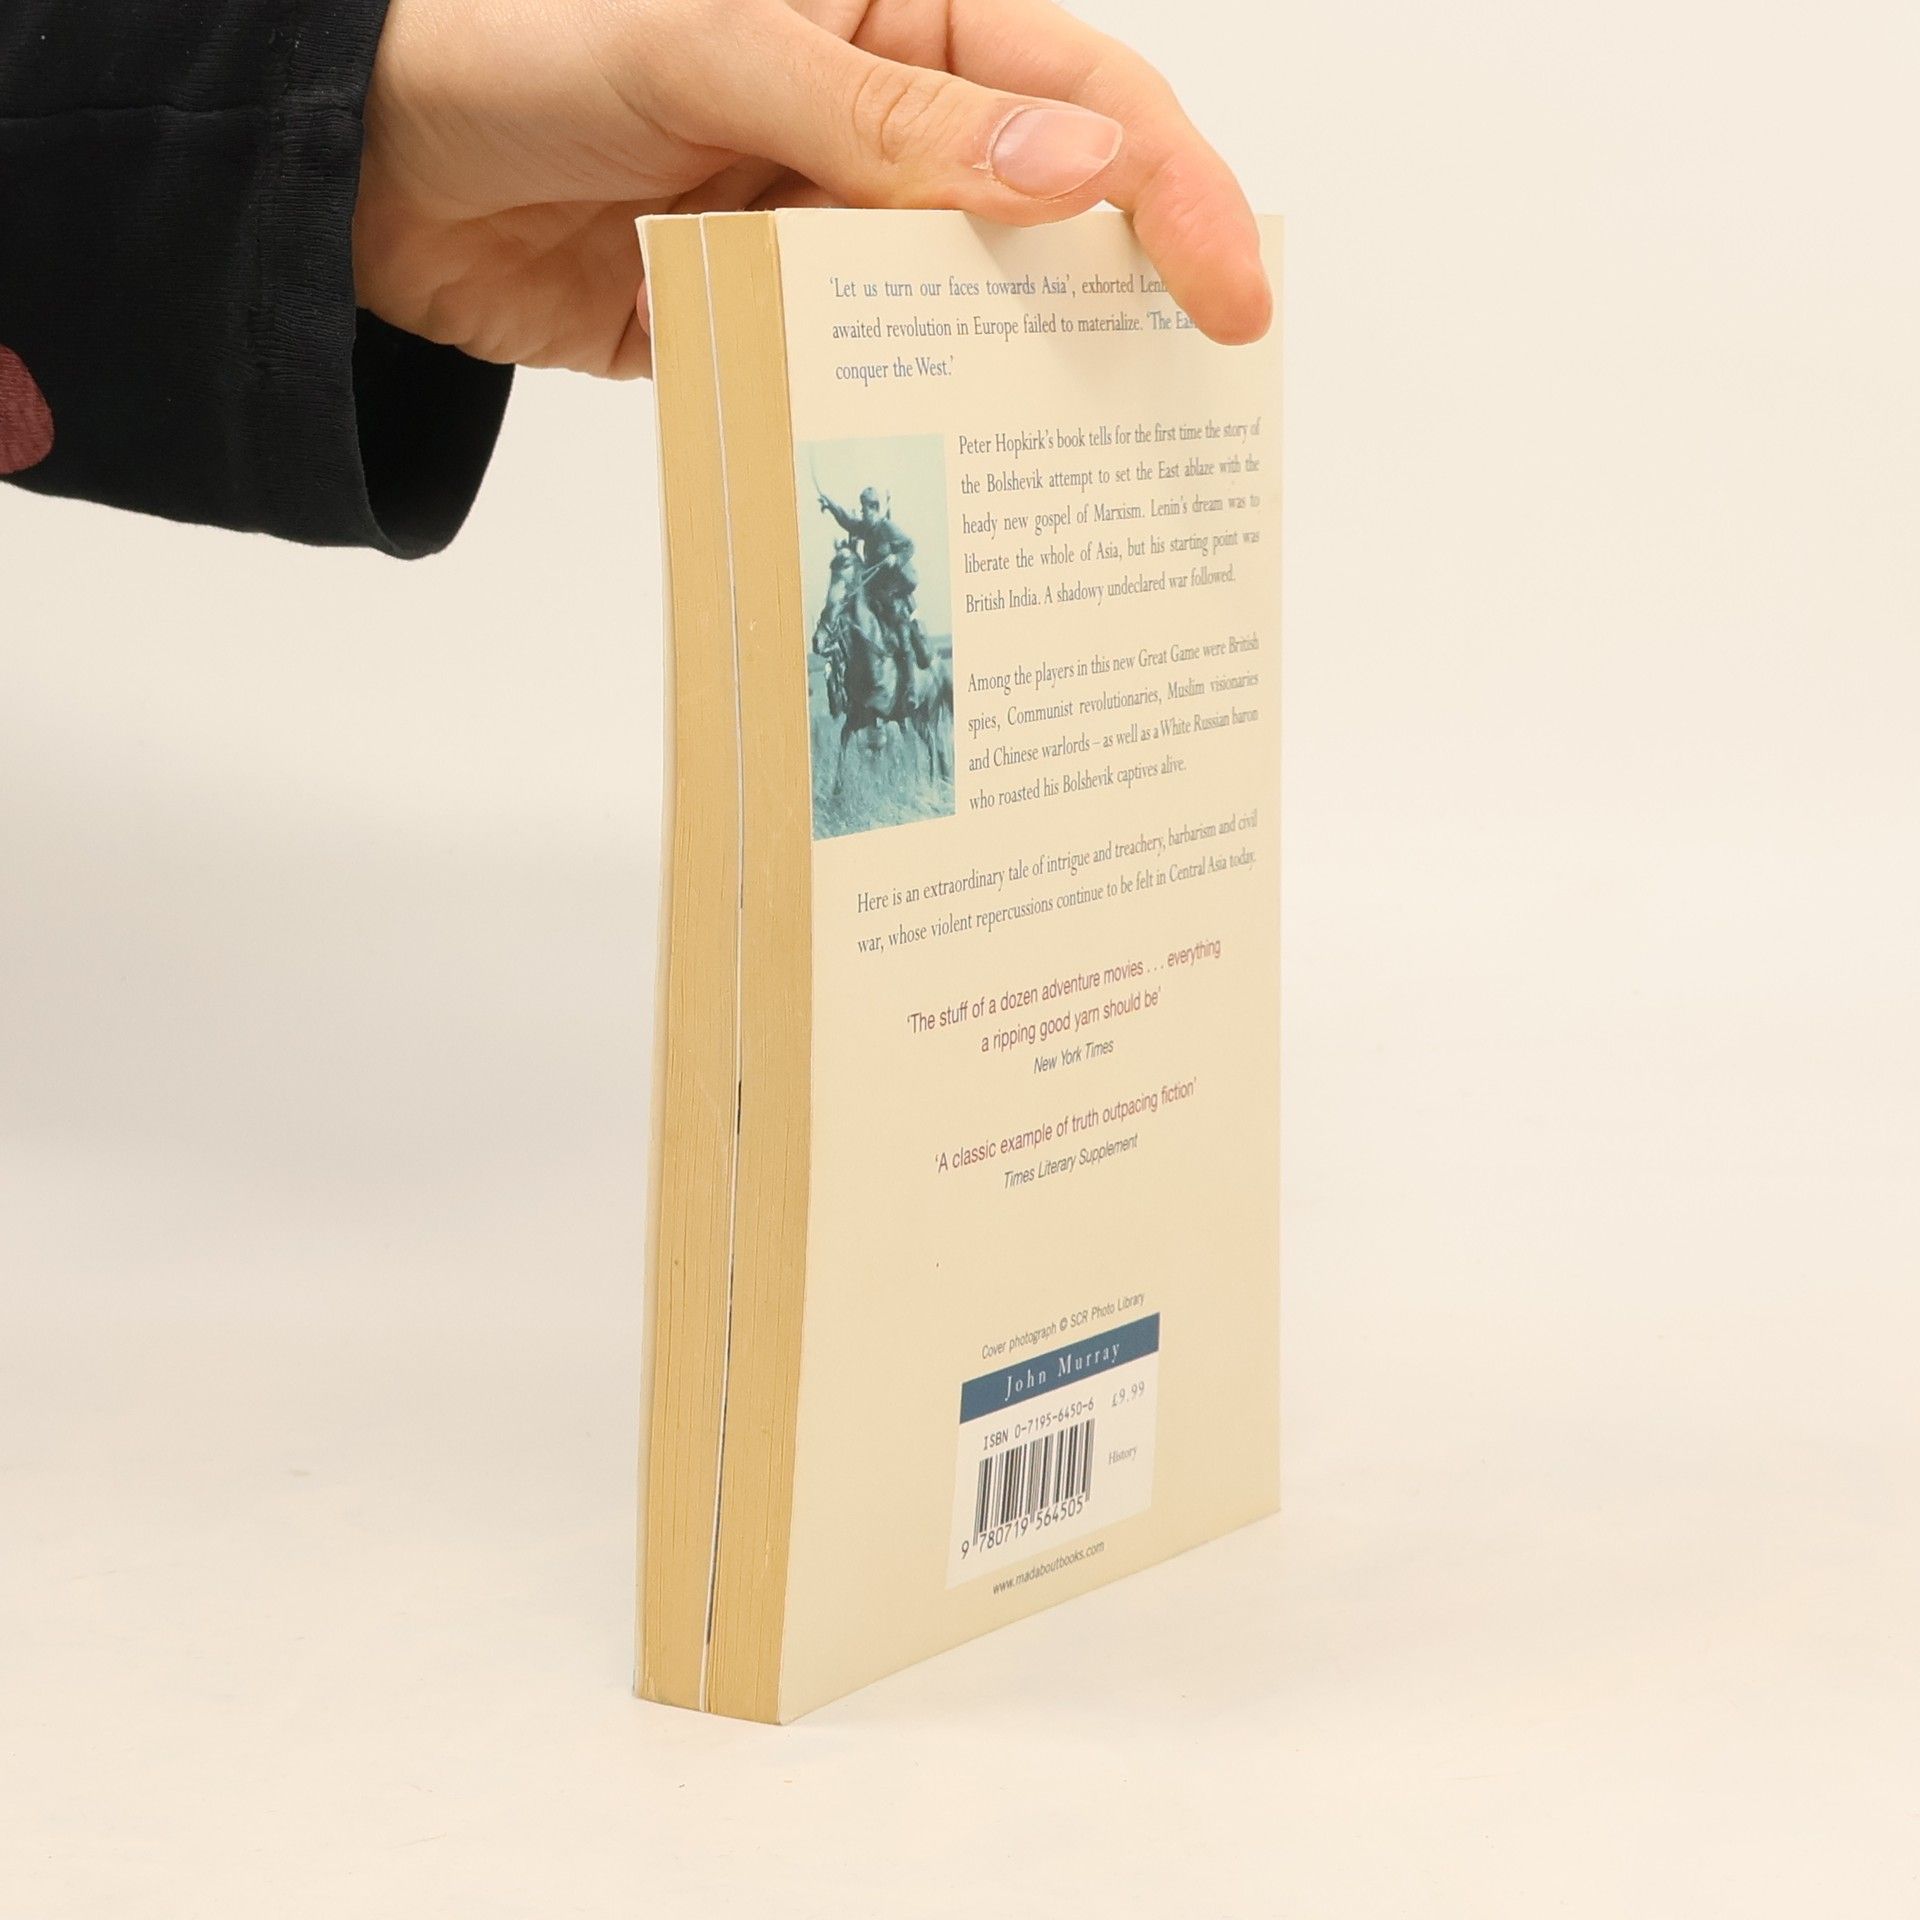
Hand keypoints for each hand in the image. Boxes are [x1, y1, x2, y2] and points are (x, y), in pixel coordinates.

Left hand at [354, 0, 1270, 379]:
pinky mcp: (771, 323)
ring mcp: (826, 230)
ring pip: (960, 312)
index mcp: (893, 16)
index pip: (1074, 95)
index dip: (1170, 188)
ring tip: (1079, 466)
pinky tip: (943, 472)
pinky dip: (899, 420)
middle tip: (1192, 403)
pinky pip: (862, 376)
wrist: (362, 169)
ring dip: (1008, 377)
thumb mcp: (715, 53)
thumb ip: (889, 122)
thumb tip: (1070, 173)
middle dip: (1120, 299)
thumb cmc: (515, 52)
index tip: (1231, 295)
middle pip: (1043, 216)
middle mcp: (877, 125)